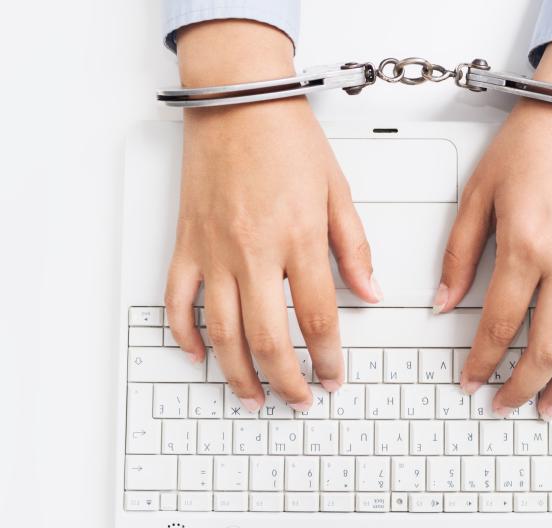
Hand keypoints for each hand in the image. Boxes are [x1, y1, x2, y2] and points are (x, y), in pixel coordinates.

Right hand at [165, 21, 380, 411]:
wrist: (237, 100)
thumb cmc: (287, 138)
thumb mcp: (336, 191)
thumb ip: (354, 248)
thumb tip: (372, 293)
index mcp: (297, 238)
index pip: (317, 320)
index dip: (327, 359)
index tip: (333, 378)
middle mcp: (253, 252)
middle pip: (269, 340)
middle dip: (287, 382)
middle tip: (298, 401)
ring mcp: (214, 252)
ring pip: (222, 333)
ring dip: (238, 375)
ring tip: (254, 397)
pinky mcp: (186, 245)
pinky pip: (178, 302)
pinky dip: (185, 335)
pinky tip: (200, 356)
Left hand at [434, 41, 551, 419]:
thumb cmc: (531, 146)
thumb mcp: (478, 196)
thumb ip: (459, 256)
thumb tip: (443, 301)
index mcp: (527, 246)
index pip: (498, 324)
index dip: (482, 360)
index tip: (470, 380)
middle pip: (547, 347)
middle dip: (523, 385)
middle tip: (504, 404)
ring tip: (547, 406)